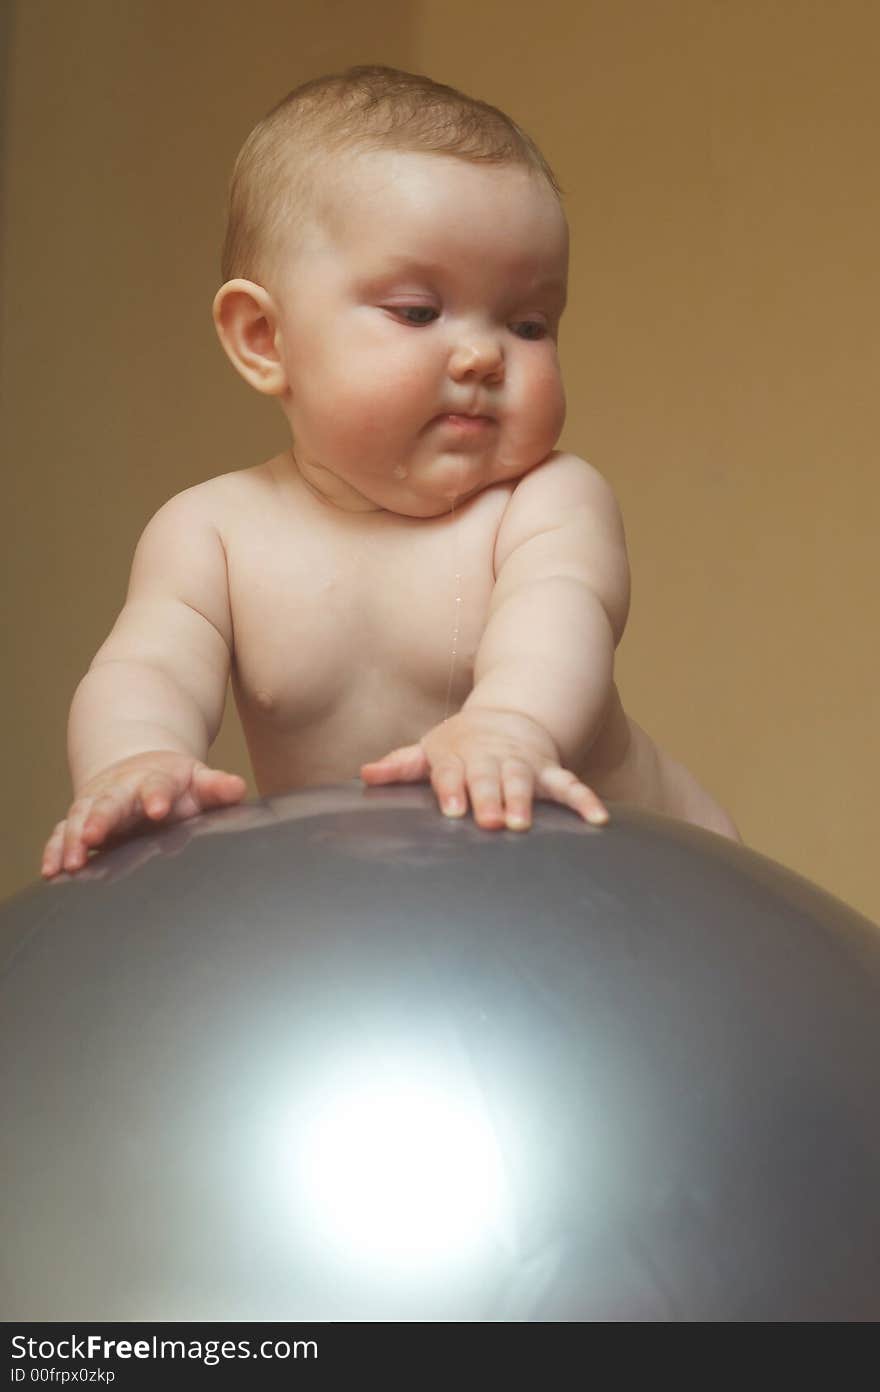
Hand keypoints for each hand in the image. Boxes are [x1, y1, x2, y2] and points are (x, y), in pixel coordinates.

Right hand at [41, 751, 246, 877]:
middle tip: (92, 837)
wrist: (138, 768)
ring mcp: (97, 804)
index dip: (156, 796)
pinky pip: (61, 833)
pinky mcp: (80, 820)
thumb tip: (238, 788)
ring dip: (72, 840)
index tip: (157, 809)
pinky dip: (54, 850)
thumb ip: (217, 788)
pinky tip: (50, 871)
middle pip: (109, 802)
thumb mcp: (199, 781)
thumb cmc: (175, 784)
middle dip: (100, 819)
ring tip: (70, 864)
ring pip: (80, 818)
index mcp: (155, 780)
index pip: (157, 786)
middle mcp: (120, 790)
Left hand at [361, 708, 608, 831]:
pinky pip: (570, 786)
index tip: (452, 811)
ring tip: (524, 825)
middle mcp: (491, 760)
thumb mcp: (430, 750)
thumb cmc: (461, 745)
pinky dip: (585, 801)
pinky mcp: (549, 772)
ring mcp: (523, 765)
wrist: (509, 718)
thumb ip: (401, 766)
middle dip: (489, 798)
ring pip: (525, 781)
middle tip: (490, 821)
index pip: (451, 773)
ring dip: (525, 800)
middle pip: (489, 778)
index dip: (452, 790)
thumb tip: (365, 774)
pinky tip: (598, 820)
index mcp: (458, 756)